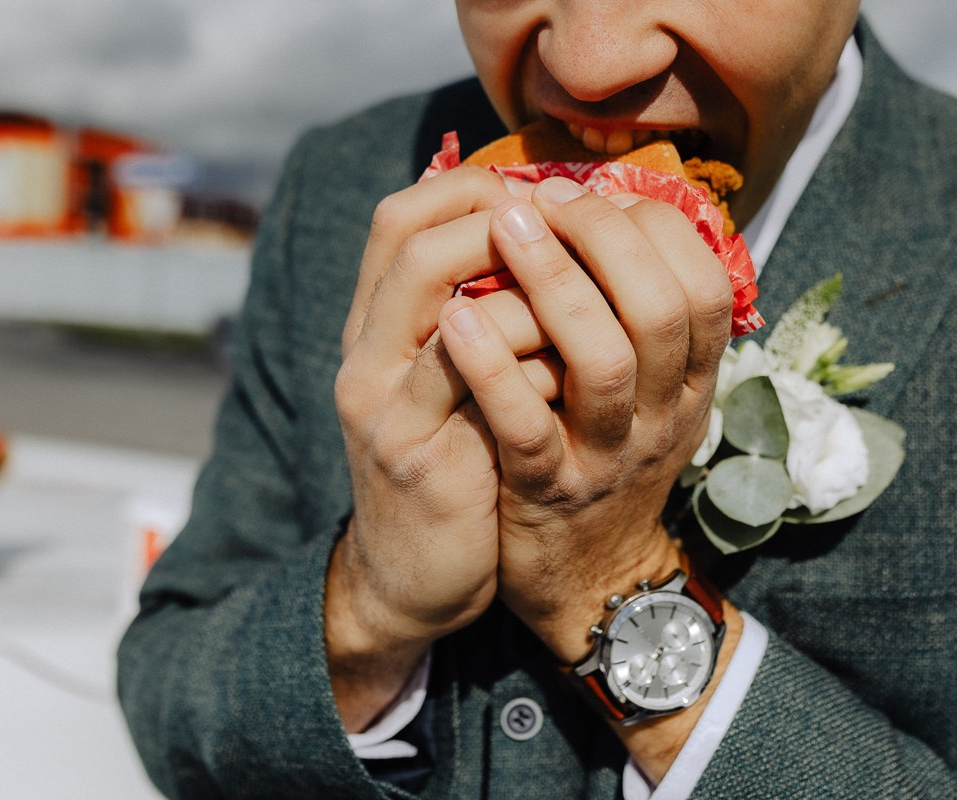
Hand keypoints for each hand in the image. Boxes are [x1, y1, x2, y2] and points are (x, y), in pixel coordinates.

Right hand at [327, 167, 558, 728]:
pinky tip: (576, 367)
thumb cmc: (456, 464)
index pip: (401, 218)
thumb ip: (488, 317)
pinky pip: (475, 384)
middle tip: (575, 229)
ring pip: (449, 304)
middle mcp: (367, 352)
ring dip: (533, 287)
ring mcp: (382, 402)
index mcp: (378, 325)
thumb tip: (557, 245)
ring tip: (589, 293)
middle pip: (415, 243)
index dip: (471, 188)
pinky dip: (533, 360)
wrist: (414, 575)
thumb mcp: (459, 380)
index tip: (545, 194)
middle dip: (508, 223)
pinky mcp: (412, 454)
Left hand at [437, 177, 734, 661]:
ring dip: (555, 283)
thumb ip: (639, 318)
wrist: (587, 578)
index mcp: (692, 383)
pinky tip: (454, 318)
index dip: (651, 227)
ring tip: (504, 228)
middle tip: (543, 197)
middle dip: (604, 237)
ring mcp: (608, 456)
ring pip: (605, 361)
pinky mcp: (547, 491)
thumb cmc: (604, 457)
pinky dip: (493, 367)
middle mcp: (663, 416)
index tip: (589, 193)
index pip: (703, 283)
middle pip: (661, 309)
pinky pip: (526, 425)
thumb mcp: (649, 395)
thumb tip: (611, 210)